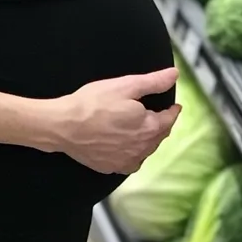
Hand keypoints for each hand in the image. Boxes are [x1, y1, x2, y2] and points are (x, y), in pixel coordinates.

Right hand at [47, 67, 180, 174]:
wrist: (65, 126)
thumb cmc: (94, 102)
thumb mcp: (125, 85)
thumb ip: (153, 82)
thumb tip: (175, 74)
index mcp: (148, 128)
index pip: (168, 120)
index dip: (173, 112)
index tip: (176, 107)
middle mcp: (141, 149)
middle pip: (158, 137)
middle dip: (163, 126)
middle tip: (163, 117)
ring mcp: (126, 161)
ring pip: (146, 151)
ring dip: (150, 140)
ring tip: (148, 131)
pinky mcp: (111, 167)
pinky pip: (130, 162)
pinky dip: (135, 154)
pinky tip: (130, 149)